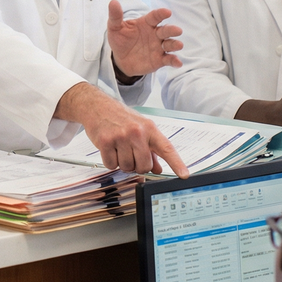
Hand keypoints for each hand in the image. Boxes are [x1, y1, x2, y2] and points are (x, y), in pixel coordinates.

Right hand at [58, 82, 189, 177]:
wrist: (98, 106)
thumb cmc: (121, 118)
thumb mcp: (140, 129)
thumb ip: (151, 150)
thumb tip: (158, 169)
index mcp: (150, 128)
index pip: (166, 148)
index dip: (177, 163)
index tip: (184, 175)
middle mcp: (137, 132)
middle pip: (144, 166)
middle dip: (137, 166)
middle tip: (130, 154)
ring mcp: (121, 136)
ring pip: (127, 167)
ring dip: (122, 163)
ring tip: (118, 149)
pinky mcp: (105, 141)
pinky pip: (112, 165)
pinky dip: (110, 162)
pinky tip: (109, 149)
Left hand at [106, 1, 183, 77]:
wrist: (120, 59)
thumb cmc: (120, 40)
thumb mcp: (115, 28)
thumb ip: (115, 16)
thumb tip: (113, 2)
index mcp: (146, 23)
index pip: (155, 17)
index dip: (161, 14)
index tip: (167, 12)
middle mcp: (155, 34)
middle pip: (165, 30)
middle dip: (172, 30)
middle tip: (177, 30)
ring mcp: (159, 47)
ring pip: (170, 44)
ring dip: (175, 44)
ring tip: (179, 45)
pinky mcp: (160, 59)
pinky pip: (168, 59)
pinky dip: (174, 60)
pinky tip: (178, 62)